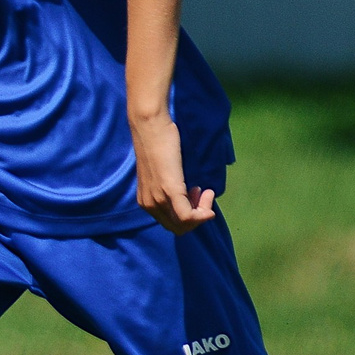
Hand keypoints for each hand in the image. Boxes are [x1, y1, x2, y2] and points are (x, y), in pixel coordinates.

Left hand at [130, 111, 216, 233]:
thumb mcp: (164, 173)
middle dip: (196, 216)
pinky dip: (202, 213)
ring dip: (201, 211)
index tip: (197, 192)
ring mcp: (158, 199)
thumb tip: (189, 196)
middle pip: (178, 228)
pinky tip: (208, 195)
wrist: (151, 125)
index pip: (171, 224)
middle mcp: (149, 204)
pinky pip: (187, 216)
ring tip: (203, 189)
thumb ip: (170, 189)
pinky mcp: (169, 190)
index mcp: (146, 202)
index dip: (189, 215)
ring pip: (184, 224)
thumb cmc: (159, 143)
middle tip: (203, 192)